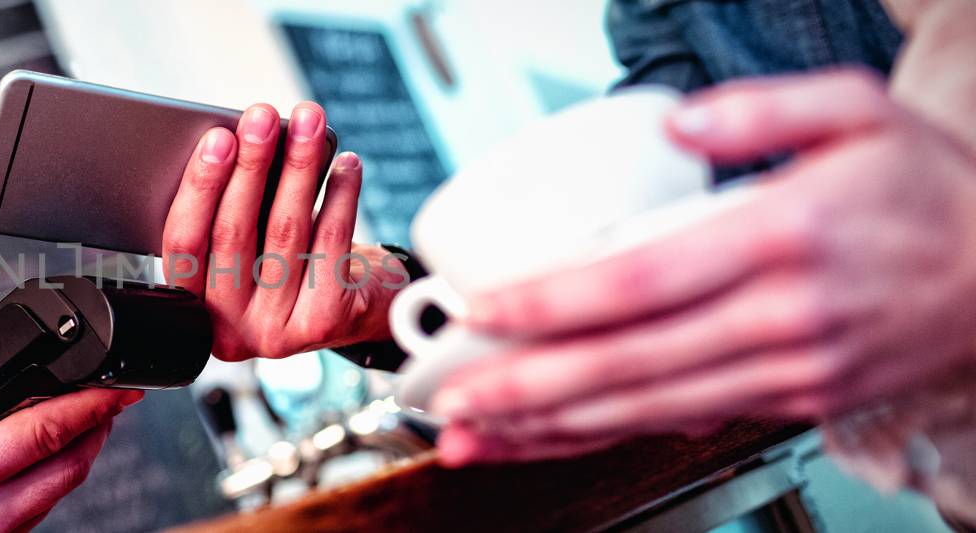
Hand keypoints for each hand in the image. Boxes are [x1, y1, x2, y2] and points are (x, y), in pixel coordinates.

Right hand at [0, 326, 140, 530]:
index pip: (44, 434)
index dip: (91, 407)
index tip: (120, 389)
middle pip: (66, 471)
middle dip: (95, 432)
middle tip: (112, 401)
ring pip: (54, 498)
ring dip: (74, 459)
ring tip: (81, 423)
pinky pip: (30, 518)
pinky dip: (46, 485)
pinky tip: (39, 460)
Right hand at [161, 102, 406, 360]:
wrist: (353, 313)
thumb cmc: (288, 262)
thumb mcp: (247, 246)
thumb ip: (229, 212)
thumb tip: (238, 143)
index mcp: (192, 305)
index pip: (183, 242)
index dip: (199, 187)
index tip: (218, 138)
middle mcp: (228, 328)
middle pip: (233, 233)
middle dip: (250, 165)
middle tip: (262, 117)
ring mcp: (275, 331)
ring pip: (284, 231)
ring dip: (298, 167)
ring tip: (308, 122)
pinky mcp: (323, 322)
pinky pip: (330, 244)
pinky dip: (340, 196)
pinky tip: (345, 164)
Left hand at [429, 69, 975, 464]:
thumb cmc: (933, 190)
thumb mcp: (862, 111)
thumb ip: (763, 108)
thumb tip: (679, 118)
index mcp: (783, 237)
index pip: (641, 279)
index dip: (553, 303)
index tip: (484, 309)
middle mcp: (783, 316)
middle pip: (628, 360)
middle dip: (528, 386)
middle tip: (450, 398)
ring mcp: (788, 369)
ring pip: (648, 407)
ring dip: (554, 426)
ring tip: (477, 434)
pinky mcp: (794, 399)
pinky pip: (684, 420)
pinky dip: (611, 432)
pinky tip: (555, 437)